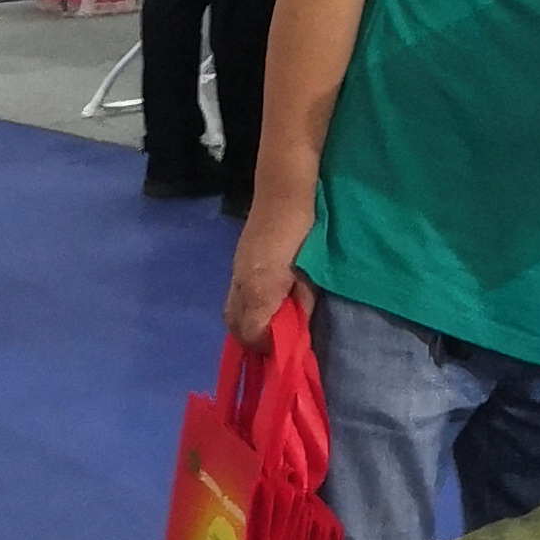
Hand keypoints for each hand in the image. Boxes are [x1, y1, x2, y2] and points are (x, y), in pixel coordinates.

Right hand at [227, 221, 307, 351]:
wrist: (284, 191)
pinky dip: (244, 308)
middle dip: (252, 340)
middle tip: (275, 341)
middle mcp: (241, 284)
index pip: (253, 333)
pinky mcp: (236, 263)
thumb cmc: (304, 232)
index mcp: (261, 288)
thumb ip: (300, 305)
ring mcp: (235, 272)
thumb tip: (295, 331)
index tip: (284, 348)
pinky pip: (233, 296)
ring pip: (231, 312)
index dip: (268, 345)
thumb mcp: (309, 275)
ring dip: (246, 324)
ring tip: (268, 325)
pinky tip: (262, 303)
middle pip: (235, 326)